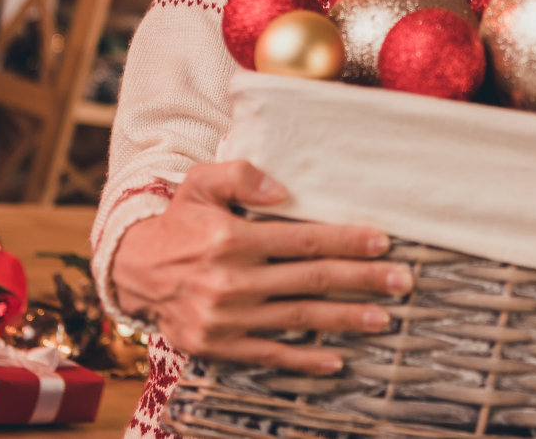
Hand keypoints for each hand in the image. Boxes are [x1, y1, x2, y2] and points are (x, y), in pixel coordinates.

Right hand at [110, 160, 413, 372]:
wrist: (134, 271)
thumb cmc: (180, 221)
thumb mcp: (200, 183)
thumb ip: (240, 175)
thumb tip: (283, 189)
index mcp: (232, 239)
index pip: (303, 240)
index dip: (347, 240)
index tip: (382, 241)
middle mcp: (232, 280)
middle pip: (312, 280)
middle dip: (362, 280)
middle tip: (401, 281)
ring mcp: (228, 317)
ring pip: (299, 317)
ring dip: (345, 319)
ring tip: (384, 318)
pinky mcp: (220, 345)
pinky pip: (270, 354)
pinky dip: (304, 359)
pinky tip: (336, 360)